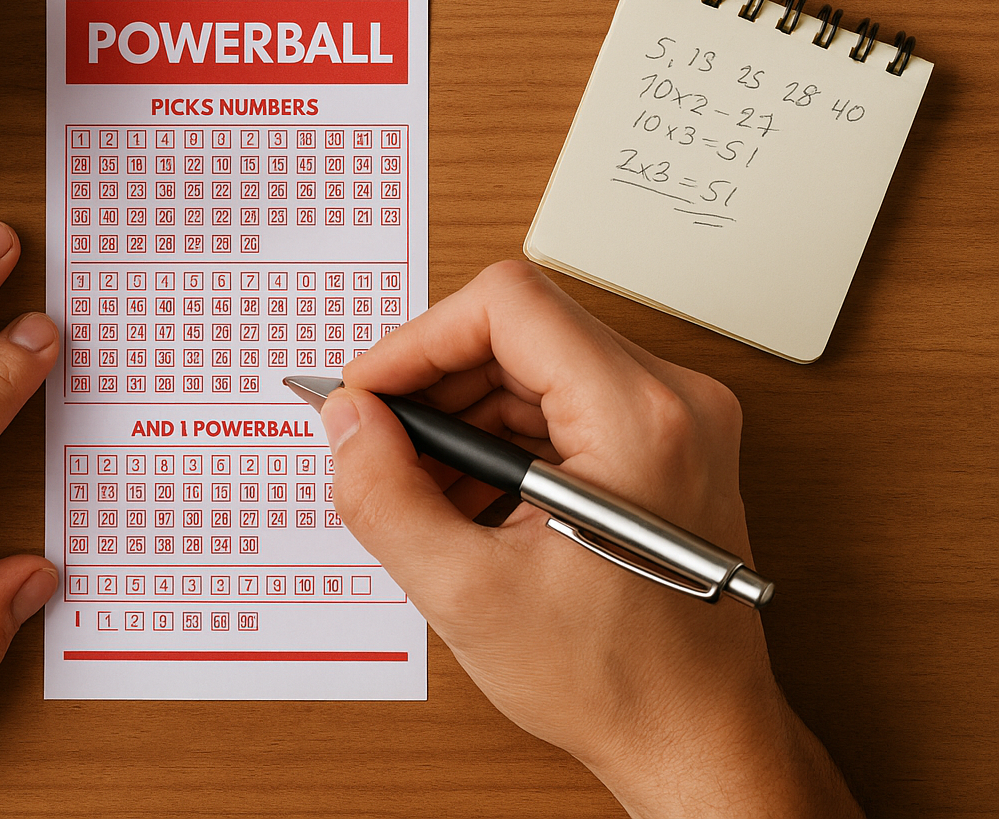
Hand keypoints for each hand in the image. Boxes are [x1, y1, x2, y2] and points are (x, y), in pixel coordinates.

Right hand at [323, 261, 861, 817]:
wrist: (697, 739)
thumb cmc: (620, 680)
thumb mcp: (467, 593)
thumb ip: (385, 495)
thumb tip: (346, 421)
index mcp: (638, 418)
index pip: (507, 304)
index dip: (419, 341)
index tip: (370, 394)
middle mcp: (672, 400)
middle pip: (518, 330)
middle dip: (434, 386)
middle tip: (379, 447)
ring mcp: (675, 421)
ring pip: (533, 367)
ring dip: (462, 419)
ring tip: (420, 492)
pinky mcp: (664, 445)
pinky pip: (559, 406)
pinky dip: (500, 444)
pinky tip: (465, 504)